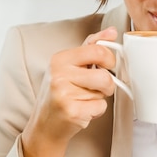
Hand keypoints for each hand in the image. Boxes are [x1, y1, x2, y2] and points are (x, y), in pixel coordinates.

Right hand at [21, 26, 117, 156]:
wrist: (45, 123)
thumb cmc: (60, 92)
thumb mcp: (70, 65)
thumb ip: (91, 46)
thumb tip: (111, 32)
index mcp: (60, 58)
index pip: (97, 50)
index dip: (109, 59)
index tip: (106, 65)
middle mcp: (59, 74)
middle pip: (104, 74)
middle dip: (108, 83)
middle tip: (99, 86)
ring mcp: (63, 93)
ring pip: (104, 92)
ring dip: (100, 97)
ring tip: (85, 98)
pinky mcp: (71, 111)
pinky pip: (100, 107)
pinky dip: (96, 111)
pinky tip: (82, 110)